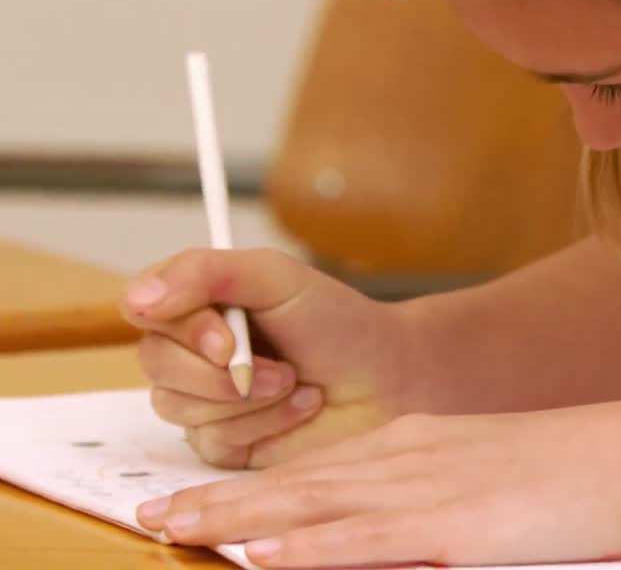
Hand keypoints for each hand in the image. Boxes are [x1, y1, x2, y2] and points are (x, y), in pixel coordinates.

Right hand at [122, 248, 414, 468]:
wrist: (388, 379)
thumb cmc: (337, 323)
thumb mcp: (276, 277)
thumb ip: (206, 272)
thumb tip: (136, 298)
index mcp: (200, 302)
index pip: (143, 306)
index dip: (181, 325)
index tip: (226, 338)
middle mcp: (193, 350)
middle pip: (154, 361)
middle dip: (217, 370)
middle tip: (280, 367)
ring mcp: (204, 399)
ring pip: (177, 405)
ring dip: (248, 397)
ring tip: (296, 382)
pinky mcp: (223, 443)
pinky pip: (210, 439)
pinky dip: (261, 423)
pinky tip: (299, 407)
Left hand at [135, 399, 620, 567]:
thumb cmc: (577, 471)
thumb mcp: (493, 472)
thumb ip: (441, 494)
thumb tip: (408, 528)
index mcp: (419, 446)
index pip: (318, 467)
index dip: (252, 484)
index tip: (199, 498)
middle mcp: (409, 458)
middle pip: (296, 482)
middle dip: (218, 499)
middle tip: (151, 513)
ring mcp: (427, 489)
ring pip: (312, 504)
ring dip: (235, 517)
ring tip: (170, 528)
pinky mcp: (453, 525)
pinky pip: (365, 538)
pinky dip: (307, 544)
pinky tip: (260, 551)